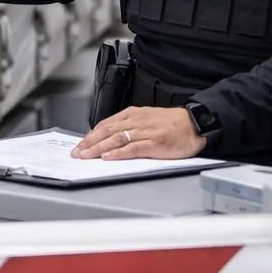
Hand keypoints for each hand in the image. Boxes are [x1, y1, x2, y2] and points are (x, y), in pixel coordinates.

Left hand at [72, 106, 205, 160]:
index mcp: (133, 115)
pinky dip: (118, 153)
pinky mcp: (154, 144)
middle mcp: (136, 122)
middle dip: (89, 143)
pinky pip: (132, 148)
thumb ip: (129, 126)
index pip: (106, 124)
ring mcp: (145, 132)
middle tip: (77, 153)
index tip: (80, 144)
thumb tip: (110, 138)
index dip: (91, 135)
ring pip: (116, 139)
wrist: (194, 124)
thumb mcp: (147, 119)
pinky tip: (108, 157)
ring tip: (86, 156)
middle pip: (107, 132)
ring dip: (98, 148)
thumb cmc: (172, 123)